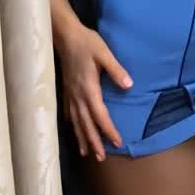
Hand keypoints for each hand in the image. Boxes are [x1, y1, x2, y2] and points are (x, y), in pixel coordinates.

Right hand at [59, 25, 131, 161]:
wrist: (65, 36)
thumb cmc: (86, 43)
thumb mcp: (104, 53)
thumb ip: (116, 70)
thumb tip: (129, 86)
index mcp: (89, 89)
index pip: (100, 115)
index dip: (108, 130)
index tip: (117, 142)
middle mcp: (78, 96)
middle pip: (86, 124)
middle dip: (94, 142)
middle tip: (100, 158)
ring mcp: (70, 95)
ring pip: (76, 122)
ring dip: (82, 138)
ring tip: (86, 153)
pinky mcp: (66, 91)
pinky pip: (69, 114)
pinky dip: (73, 126)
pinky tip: (74, 132)